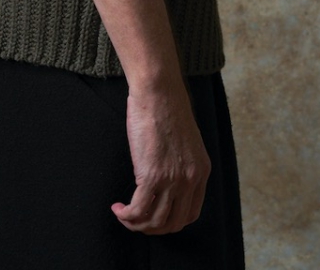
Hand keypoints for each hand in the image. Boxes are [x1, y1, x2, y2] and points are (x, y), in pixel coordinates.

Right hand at [111, 84, 210, 234]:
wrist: (159, 91)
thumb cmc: (166, 107)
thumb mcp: (185, 140)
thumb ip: (180, 162)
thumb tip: (164, 178)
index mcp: (200, 170)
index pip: (190, 213)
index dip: (170, 221)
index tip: (155, 216)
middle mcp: (190, 179)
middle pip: (173, 223)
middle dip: (152, 228)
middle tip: (137, 220)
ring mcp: (172, 179)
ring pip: (155, 221)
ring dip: (136, 224)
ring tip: (124, 215)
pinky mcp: (151, 175)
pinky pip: (138, 210)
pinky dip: (126, 215)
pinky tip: (118, 208)